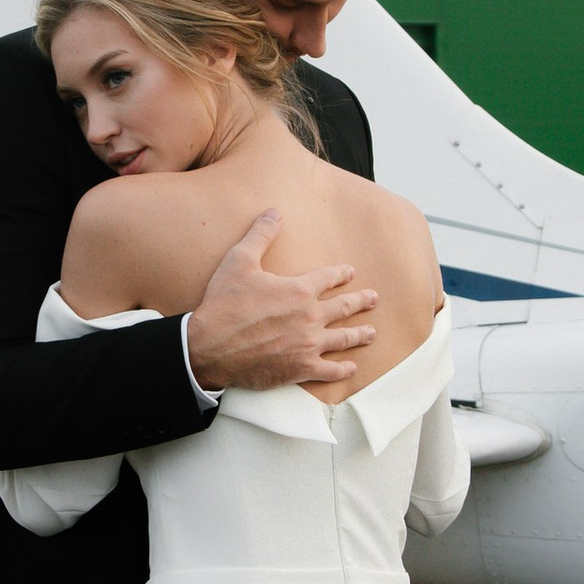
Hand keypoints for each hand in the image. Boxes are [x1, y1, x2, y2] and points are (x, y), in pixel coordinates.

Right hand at [186, 210, 377, 396]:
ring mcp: (308, 345)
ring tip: (371, 332)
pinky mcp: (301, 368)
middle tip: (373, 298)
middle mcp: (310, 317)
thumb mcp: (239, 261)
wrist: (210, 347)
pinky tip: (351, 368)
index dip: (341, 273)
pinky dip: (343, 370)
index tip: (350, 272)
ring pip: (344, 339)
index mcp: (299, 290)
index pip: (329, 277)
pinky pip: (330, 371)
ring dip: (360, 334)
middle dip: (361, 301)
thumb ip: (260, 235)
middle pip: (344, 307)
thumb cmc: (224, 304)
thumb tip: (274, 212)